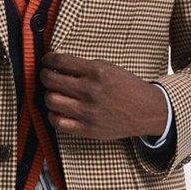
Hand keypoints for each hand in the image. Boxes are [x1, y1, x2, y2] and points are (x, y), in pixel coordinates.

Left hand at [39, 50, 167, 139]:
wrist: (146, 111)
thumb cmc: (127, 87)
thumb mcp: (109, 68)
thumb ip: (84, 66)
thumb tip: (58, 63)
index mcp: (96, 72)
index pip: (60, 61)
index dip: (48, 60)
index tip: (46, 62)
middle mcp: (90, 91)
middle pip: (50, 80)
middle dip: (44, 76)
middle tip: (47, 76)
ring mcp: (88, 111)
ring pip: (50, 100)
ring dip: (48, 95)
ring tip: (53, 94)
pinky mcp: (87, 129)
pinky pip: (58, 122)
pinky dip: (52, 115)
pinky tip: (57, 111)